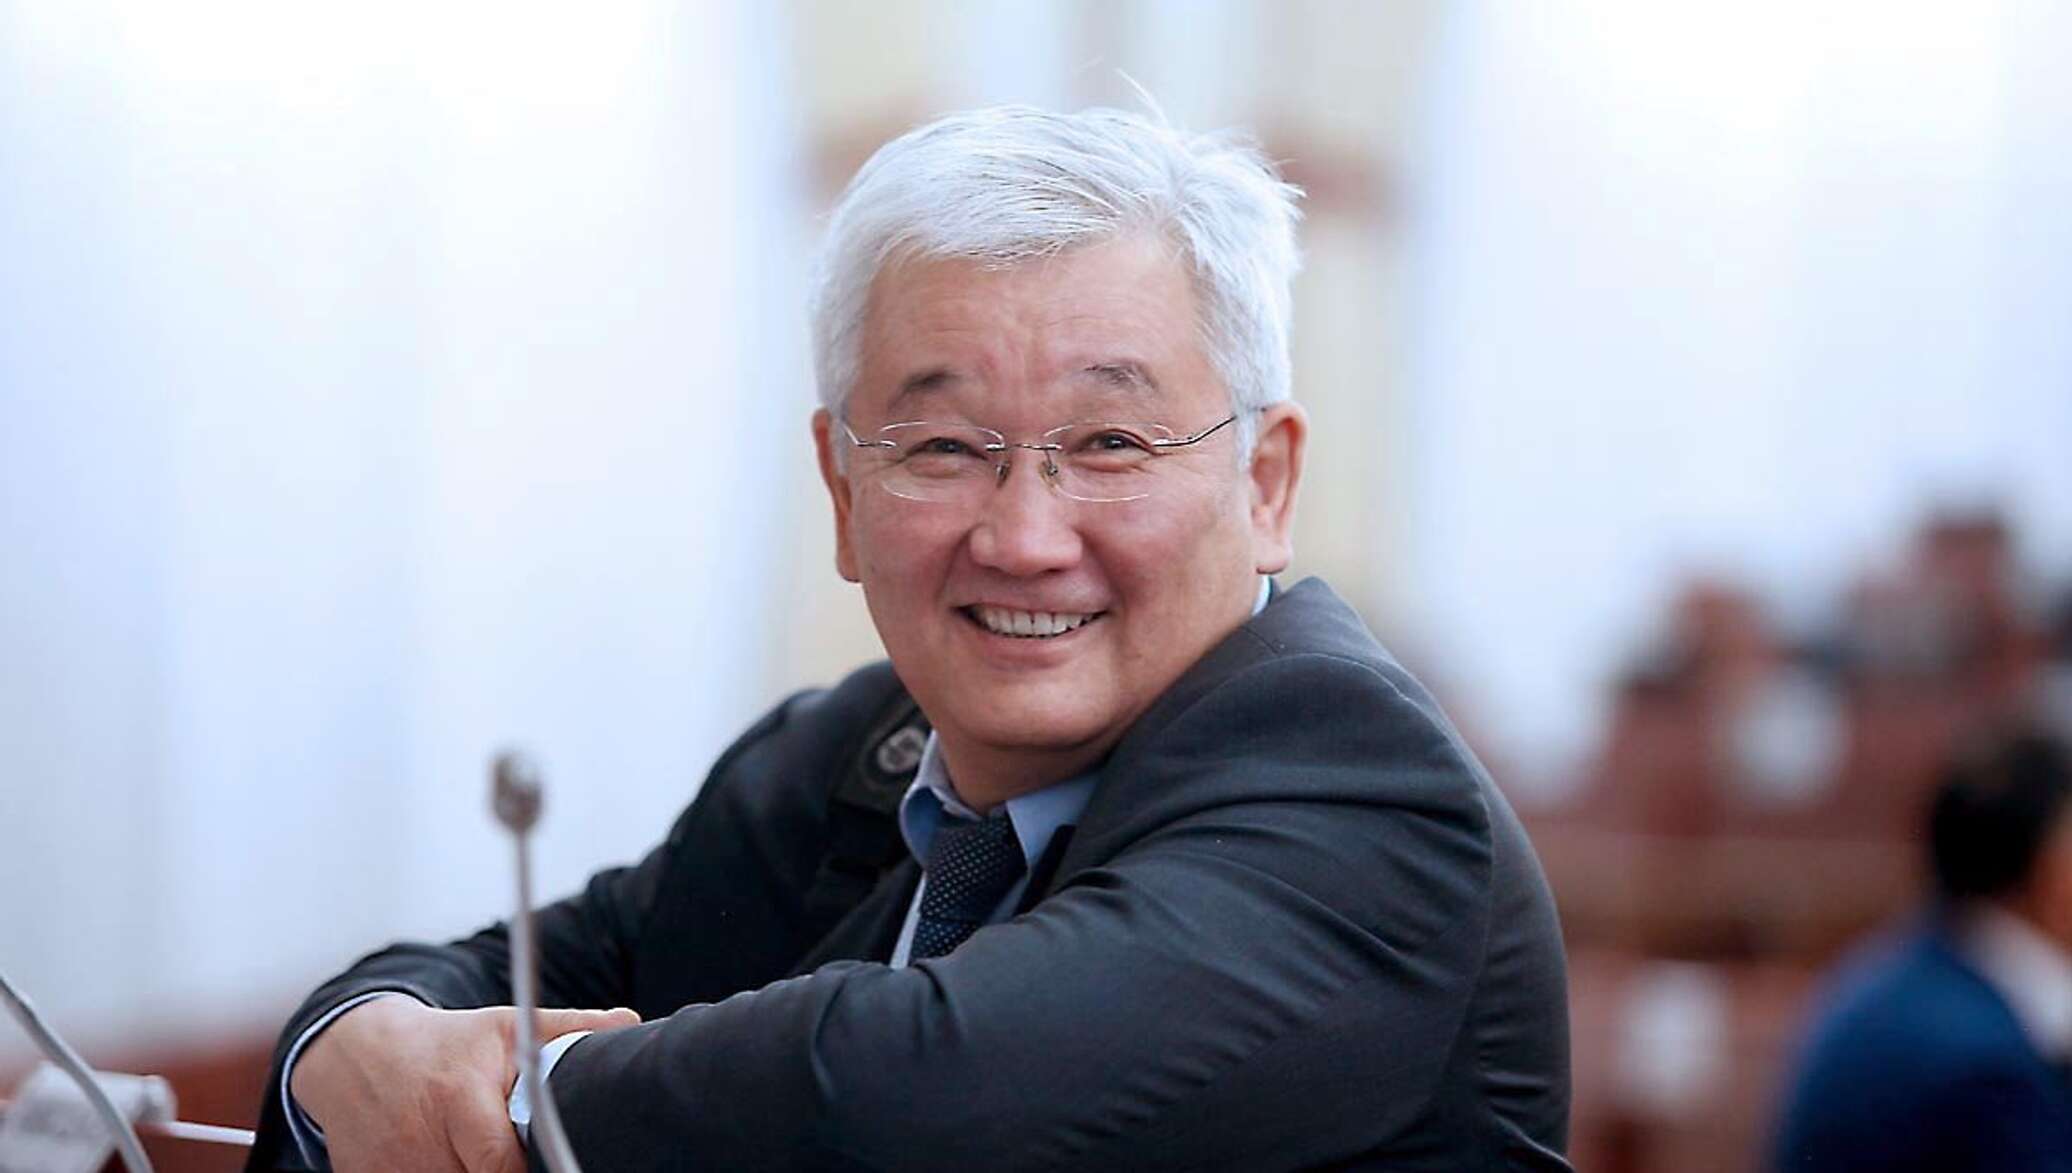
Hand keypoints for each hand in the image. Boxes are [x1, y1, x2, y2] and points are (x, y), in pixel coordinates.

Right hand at [291, 995, 641, 1172]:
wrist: (357, 1054)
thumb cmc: (445, 1044)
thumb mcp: (504, 1029)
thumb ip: (566, 1029)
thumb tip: (626, 1021)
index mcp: (458, 1099)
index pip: (499, 1163)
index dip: (522, 1170)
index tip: (550, 1162)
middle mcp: (420, 1140)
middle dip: (500, 1171)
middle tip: (514, 1151)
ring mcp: (392, 1168)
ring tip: (473, 1150)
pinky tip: (447, 1160)